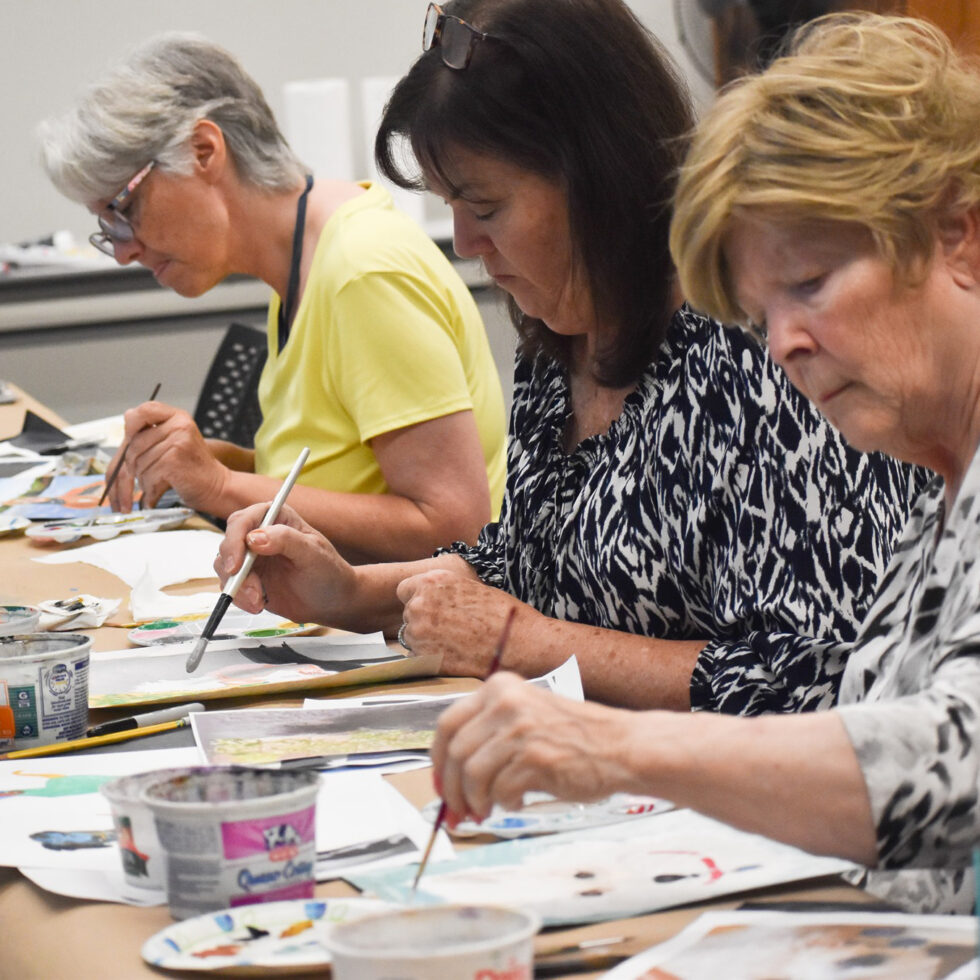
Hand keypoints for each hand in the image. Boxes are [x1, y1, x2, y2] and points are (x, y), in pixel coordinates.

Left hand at [107, 402, 227, 511]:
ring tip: (155, 485)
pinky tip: (157, 493)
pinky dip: (149, 489)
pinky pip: (147, 475)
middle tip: (133, 479)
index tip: (129, 443)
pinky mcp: (174, 459)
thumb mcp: (174, 443)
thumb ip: (150, 436)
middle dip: (130, 467)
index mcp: (176, 416)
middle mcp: (178, 424)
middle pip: (134, 444)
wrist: (216, 486)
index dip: (130, 428)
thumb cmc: (192, 468)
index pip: (142, 411)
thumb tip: (124, 439)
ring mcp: (177, 440)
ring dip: (142, 480)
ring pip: (139, 463)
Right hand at [215, 502, 356, 624]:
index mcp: (277, 518)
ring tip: (259, 600)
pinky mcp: (247, 578)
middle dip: (233, 567)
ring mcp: (251, 557)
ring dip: (238, 587)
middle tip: (249, 587)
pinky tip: (258, 603)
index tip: (237, 564)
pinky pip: (230, 585)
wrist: (332, 601)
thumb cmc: (329, 572)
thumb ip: (286, 540)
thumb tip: (255, 537)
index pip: (245, 520)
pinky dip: (239, 597)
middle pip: (228, 542)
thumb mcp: (313, 553)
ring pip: (225, 566)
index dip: (235, 540)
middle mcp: (260, 534)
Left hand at [396, 570, 532, 675]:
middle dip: (423, 621)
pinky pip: (419, 659)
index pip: (404, 590)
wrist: (520, 642)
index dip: (417, 599)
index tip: (430, 607)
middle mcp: (420, 604)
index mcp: (432, 581)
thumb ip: (445, 591)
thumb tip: (435, 599)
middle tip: (450, 628)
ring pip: (411, 638)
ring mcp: (420, 633)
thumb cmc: (504, 613)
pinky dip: (432, 659)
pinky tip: (455, 656)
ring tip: (455, 643)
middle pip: (407, 615)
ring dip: (426, 641)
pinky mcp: (425, 659)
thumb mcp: (471, 586)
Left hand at [431, 673, 637, 825]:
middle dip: (451, 789)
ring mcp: (519, 728)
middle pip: (454, 753)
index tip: (441, 785)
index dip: (437, 761)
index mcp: (498, 688)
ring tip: (490, 809)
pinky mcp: (534, 757)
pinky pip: (500, 790)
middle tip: (458, 811)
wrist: (620, 746)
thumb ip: (488, 736)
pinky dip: (505, 804)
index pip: (447, 725)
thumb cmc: (574, 737)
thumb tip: (450, 778)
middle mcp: (505, 702)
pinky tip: (520, 801)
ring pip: (472, 774)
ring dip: (477, 801)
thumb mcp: (525, 717)